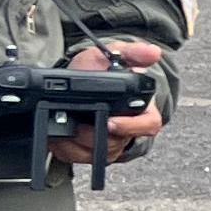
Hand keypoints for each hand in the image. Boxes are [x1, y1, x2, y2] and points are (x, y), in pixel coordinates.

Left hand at [52, 40, 169, 167]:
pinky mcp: (91, 153)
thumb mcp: (114, 54)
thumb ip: (133, 53)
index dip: (131, 126)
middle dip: (92, 134)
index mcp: (142, 109)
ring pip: (96, 154)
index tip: (111, 122)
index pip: (148, 125)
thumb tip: (154, 53)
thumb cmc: (100, 69)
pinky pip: (78, 158)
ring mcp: (110, 144)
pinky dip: (65, 148)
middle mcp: (128, 130)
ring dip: (76, 141)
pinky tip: (57, 136)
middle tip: (74, 123)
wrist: (78, 80)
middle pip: (116, 142)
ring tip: (62, 126)